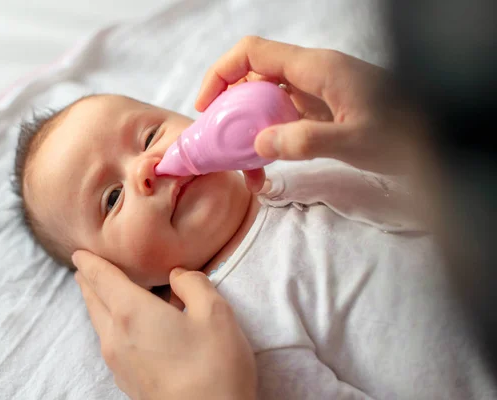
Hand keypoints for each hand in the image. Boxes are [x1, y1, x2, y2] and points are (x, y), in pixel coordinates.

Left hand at [72, 250, 256, 399]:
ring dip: (97, 303)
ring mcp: (118, 362)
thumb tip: (177, 275)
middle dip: (88, 281)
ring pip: (98, 323)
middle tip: (86, 268)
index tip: (79, 252)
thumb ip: (193, 284)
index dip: (89, 262)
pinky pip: (109, 342)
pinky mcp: (127, 380)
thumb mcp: (215, 313)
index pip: (100, 278)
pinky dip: (109, 324)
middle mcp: (115, 336)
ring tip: (102, 292)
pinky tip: (126, 326)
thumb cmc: (214, 367)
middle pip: (93, 300)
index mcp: (131, 312)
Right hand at [196, 36, 417, 173]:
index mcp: (316, 68)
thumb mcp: (357, 141)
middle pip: (253, 77)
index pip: (253, 53)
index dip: (221, 74)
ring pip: (266, 100)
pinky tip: (266, 165)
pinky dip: (268, 138)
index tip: (207, 107)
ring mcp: (317, 93)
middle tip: (220, 143)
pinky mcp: (322, 111)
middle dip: (230, 107)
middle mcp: (312, 75)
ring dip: (248, 128)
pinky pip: (283, 118)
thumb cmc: (404, 133)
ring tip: (244, 165)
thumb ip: (306, 141)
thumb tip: (259, 144)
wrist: (438, 135)